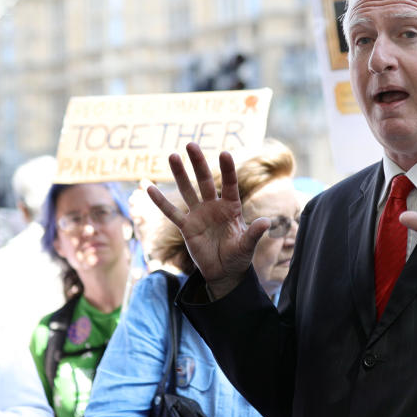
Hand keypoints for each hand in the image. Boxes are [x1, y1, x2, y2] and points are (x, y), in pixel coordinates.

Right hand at [148, 143, 270, 297]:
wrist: (224, 272)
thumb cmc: (239, 257)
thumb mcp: (247, 246)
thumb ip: (254, 233)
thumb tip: (266, 222)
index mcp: (231, 207)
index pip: (229, 185)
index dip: (227, 170)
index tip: (224, 153)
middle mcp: (214, 206)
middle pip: (204, 181)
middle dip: (198, 163)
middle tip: (191, 145)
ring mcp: (199, 215)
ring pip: (188, 191)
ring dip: (180, 175)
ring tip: (173, 156)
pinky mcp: (186, 227)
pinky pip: (172, 213)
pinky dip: (161, 202)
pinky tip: (149, 188)